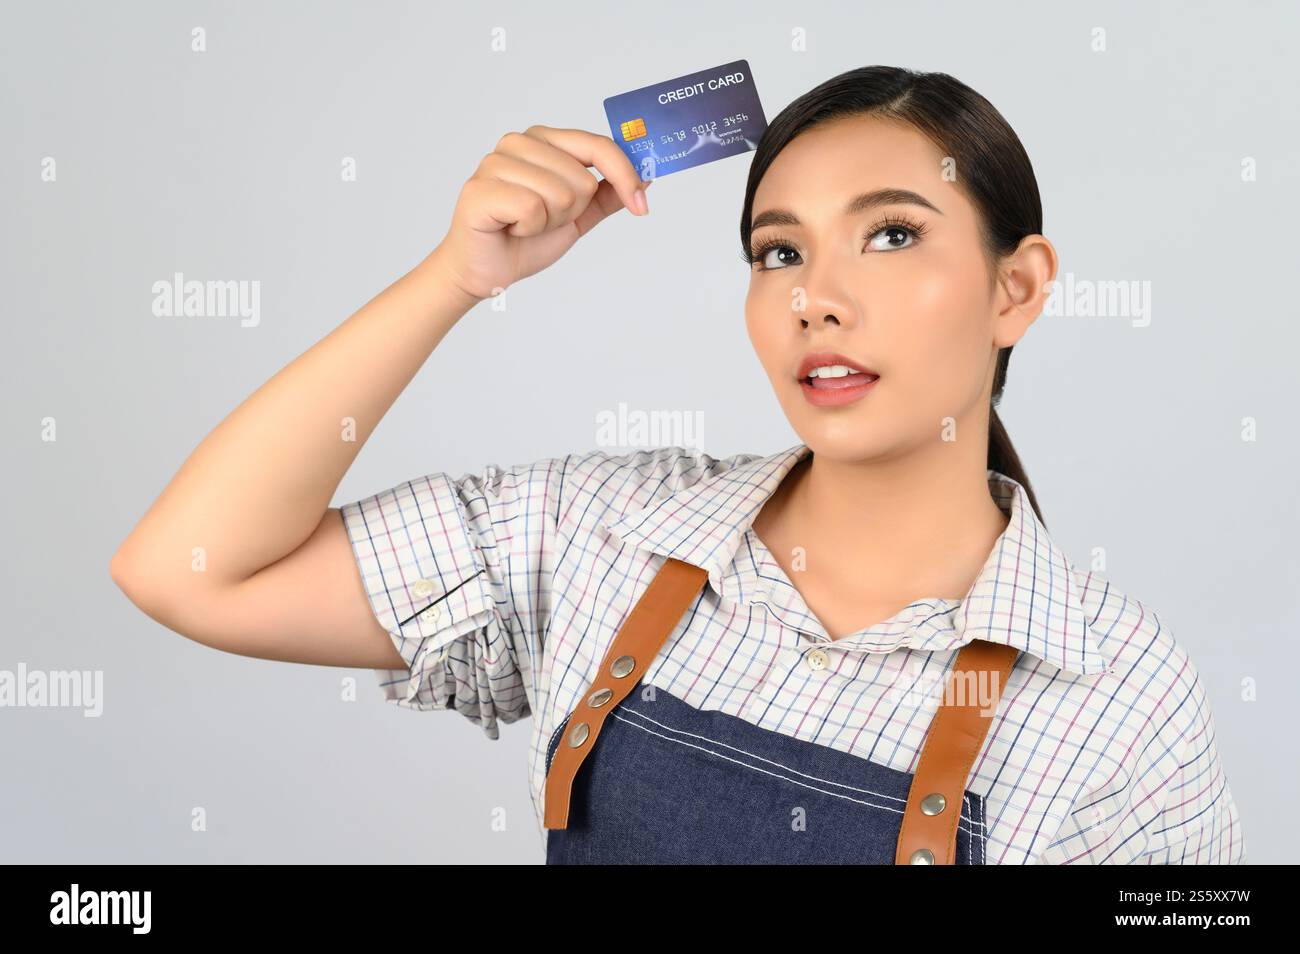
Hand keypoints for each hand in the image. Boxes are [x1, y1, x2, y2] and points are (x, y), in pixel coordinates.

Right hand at [428, 125, 651, 302]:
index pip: (598, 145)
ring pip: (560, 194)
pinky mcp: (480, 188)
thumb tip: (646, 176)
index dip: (625, 175)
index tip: (641, 205)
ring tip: (524, 225)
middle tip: (543, 220)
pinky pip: (533, 208)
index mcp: (543, 140)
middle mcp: (518, 143)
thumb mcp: (578, 216)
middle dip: (570, 212)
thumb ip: (607, 194)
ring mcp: (495, 162)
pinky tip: (510, 228)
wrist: (486, 271)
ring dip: (549, 222)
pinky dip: (529, 229)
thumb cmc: (524, 239)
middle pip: (582, 178)